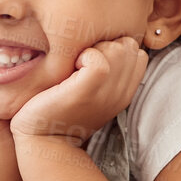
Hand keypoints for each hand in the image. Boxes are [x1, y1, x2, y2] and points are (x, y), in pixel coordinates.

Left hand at [10, 36, 146, 146]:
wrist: (43, 140)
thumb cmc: (59, 109)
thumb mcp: (91, 89)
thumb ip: (105, 68)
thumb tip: (107, 40)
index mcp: (125, 90)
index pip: (136, 51)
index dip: (113, 47)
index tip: (91, 61)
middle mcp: (122, 92)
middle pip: (127, 44)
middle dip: (104, 45)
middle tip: (81, 64)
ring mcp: (108, 92)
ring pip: (117, 47)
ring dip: (93, 49)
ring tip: (75, 67)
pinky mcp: (89, 91)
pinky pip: (99, 58)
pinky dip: (84, 56)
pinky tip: (71, 69)